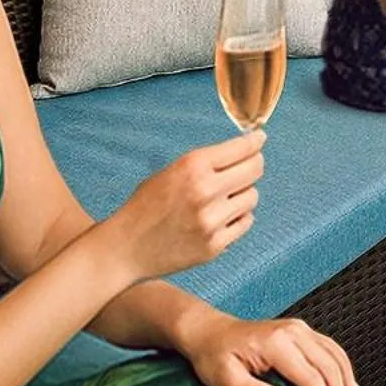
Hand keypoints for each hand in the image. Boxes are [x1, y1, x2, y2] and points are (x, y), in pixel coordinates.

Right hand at [100, 131, 263, 281]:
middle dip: (254, 165)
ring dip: (243, 195)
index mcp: (192, 166)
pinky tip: (221, 218)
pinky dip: (237, 218)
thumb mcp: (170, 172)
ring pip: (252, 197)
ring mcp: (211, 220)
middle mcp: (205, 191)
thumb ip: (206, 163)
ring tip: (223, 199)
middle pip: (254, 170)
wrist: (125, 248)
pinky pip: (245, 223)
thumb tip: (247, 151)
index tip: (260, 138)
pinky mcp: (215, 245)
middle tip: (249, 166)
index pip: (241, 148)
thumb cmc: (145, 207)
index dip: (255, 142)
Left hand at [183, 315, 363, 385]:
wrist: (208, 331)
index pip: (311, 379)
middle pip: (330, 369)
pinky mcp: (302, 332)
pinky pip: (332, 350)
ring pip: (336, 358)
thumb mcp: (226, 380)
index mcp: (276, 343)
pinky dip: (344, 371)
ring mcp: (300, 329)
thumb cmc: (213, 355)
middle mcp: (293, 332)